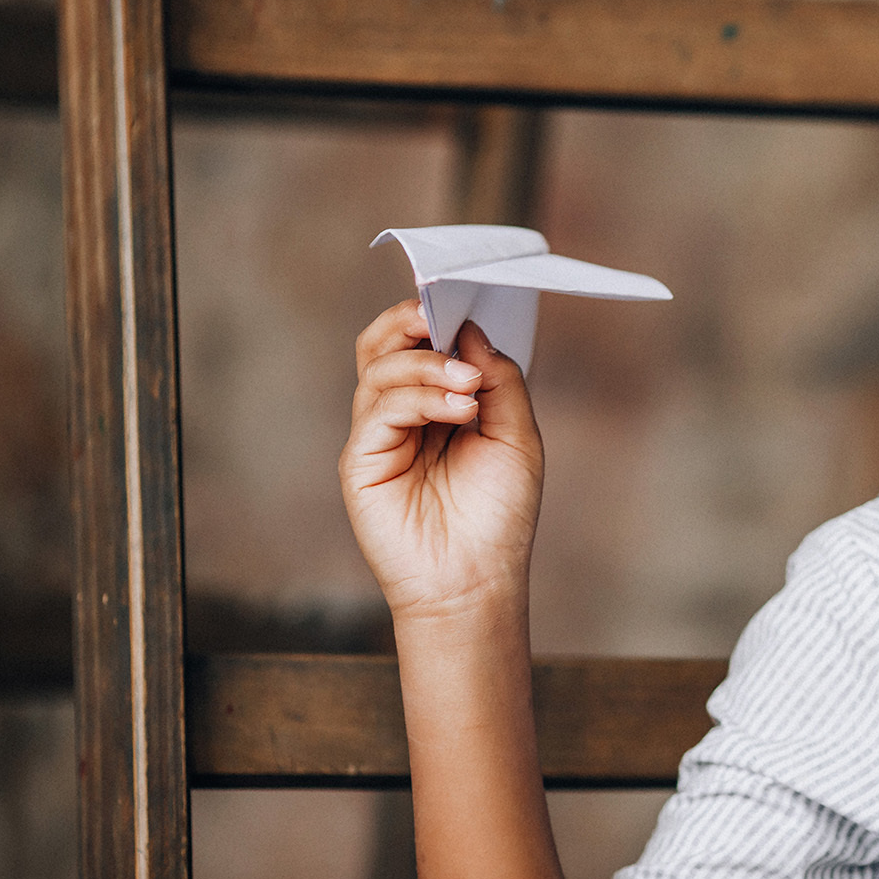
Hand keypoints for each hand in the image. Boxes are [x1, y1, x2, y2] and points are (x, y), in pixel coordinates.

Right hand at [340, 300, 544, 624]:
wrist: (478, 580)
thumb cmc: (498, 515)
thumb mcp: (517, 435)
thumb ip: (499, 380)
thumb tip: (471, 330)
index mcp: (436, 404)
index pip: (420, 343)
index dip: (436, 316)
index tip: (461, 298)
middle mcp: (401, 415)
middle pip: (383, 345)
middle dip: (409, 321)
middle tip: (440, 315)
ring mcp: (378, 437)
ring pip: (380, 370)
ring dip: (428, 366)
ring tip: (468, 385)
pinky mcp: (361, 461)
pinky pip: (379, 409)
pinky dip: (419, 399)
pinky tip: (458, 411)